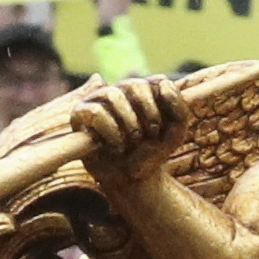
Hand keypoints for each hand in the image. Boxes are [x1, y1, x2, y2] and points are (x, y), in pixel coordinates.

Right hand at [69, 74, 188, 173]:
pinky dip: (111, 132)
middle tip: (149, 134)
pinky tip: (116, 145)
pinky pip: (95, 112)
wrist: (133, 177)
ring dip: (129, 123)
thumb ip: (178, 105)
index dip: (159, 106)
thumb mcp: (176, 130)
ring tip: (131, 140)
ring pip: (112, 94)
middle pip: (133, 83)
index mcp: (140, 89)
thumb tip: (162, 81)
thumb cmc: (153, 150)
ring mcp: (96, 100)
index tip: (161, 128)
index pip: (152, 81)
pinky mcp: (79, 115)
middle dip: (147, 113)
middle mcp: (117, 90)